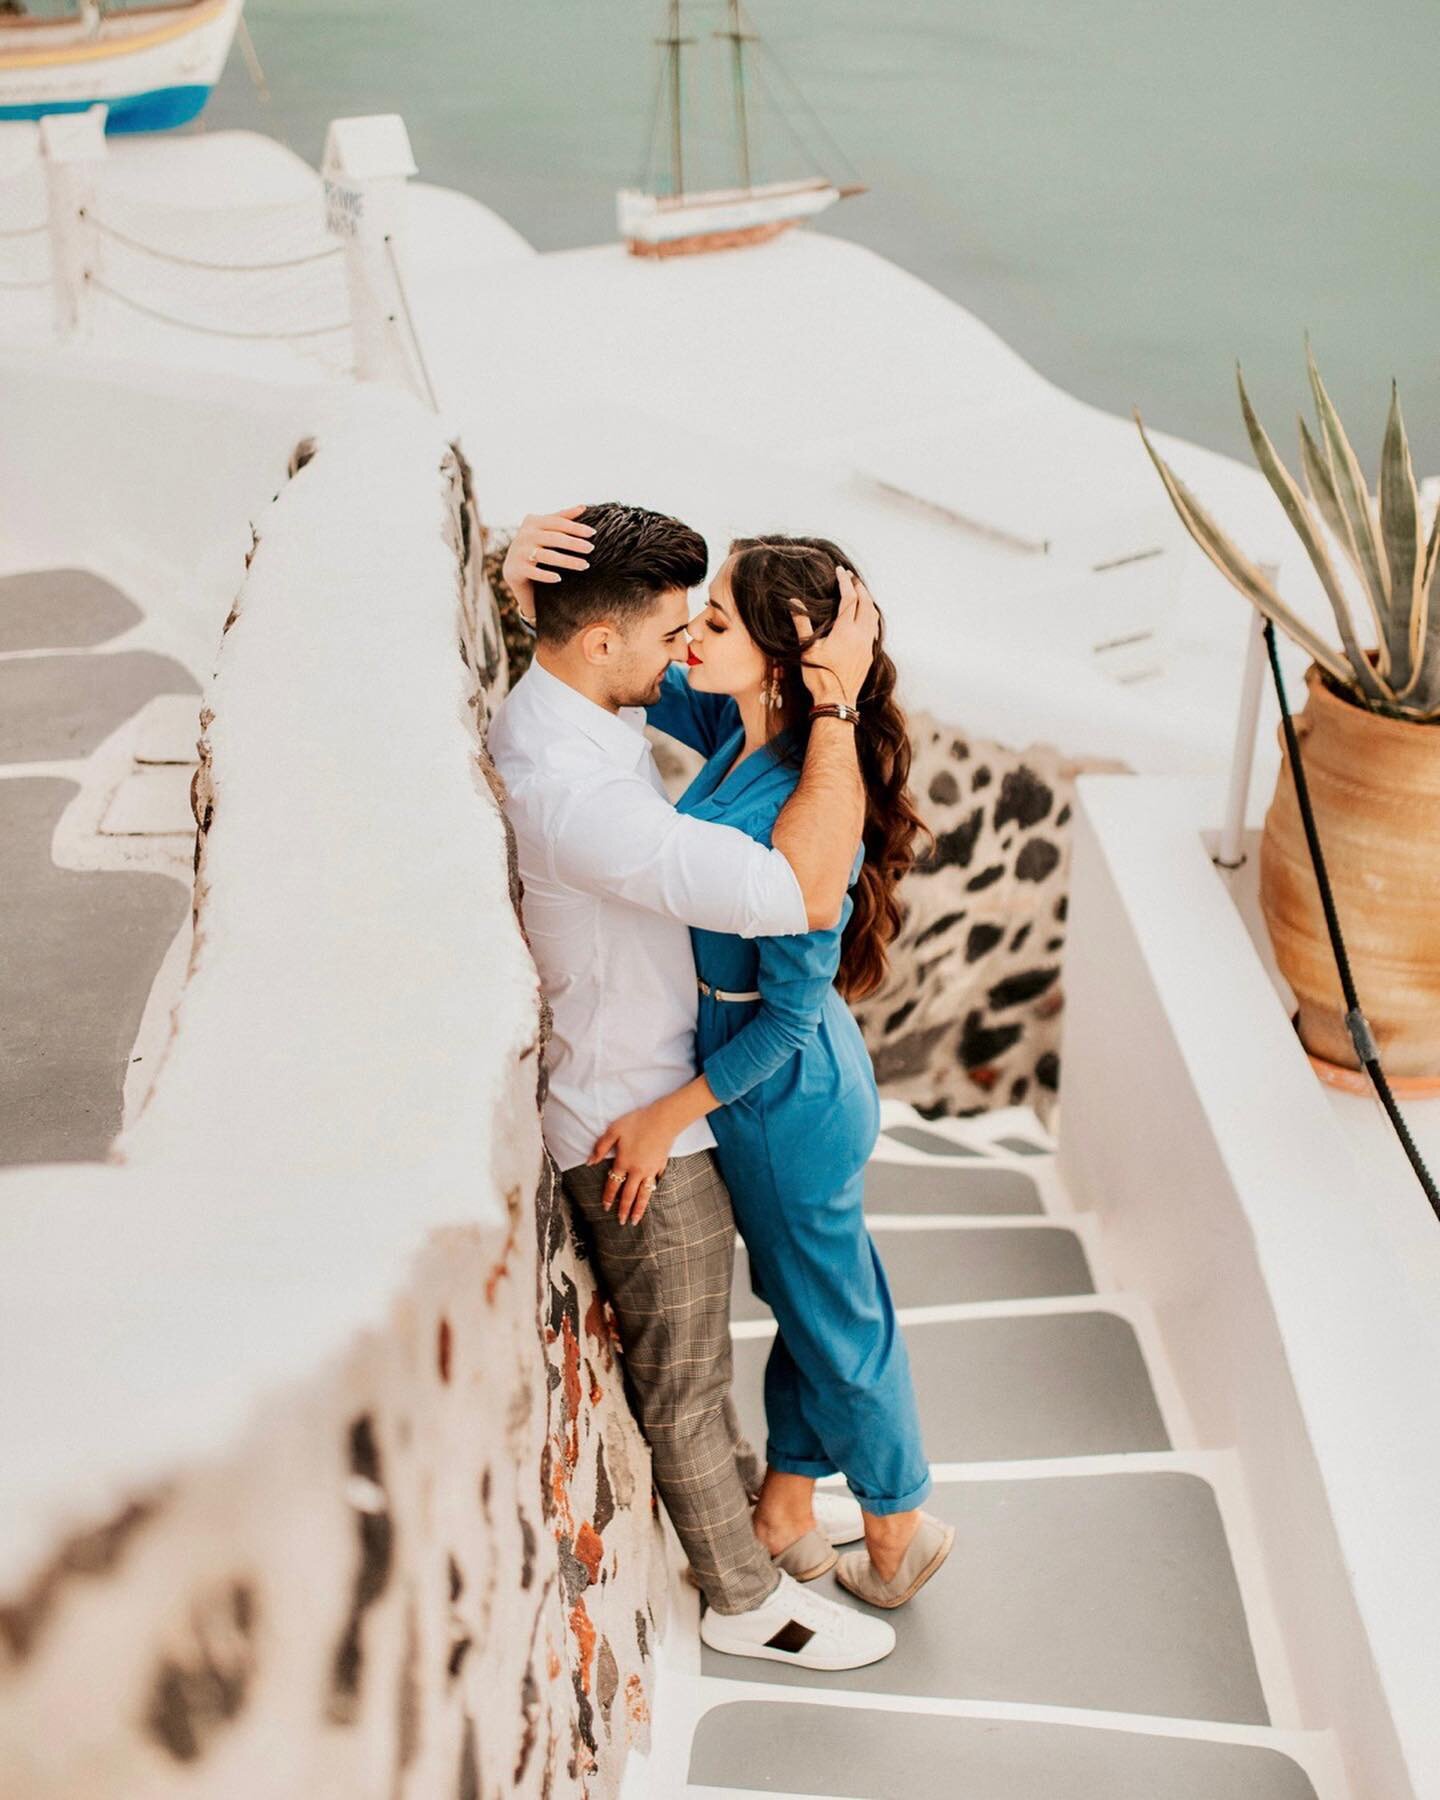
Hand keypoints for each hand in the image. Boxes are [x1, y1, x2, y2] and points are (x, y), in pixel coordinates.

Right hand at [501, 507, 594, 620]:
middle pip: (554, 538)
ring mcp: (518, 552)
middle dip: (574, 543)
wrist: (514, 570)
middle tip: (591, 548)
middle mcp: (524, 534)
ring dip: (567, 560)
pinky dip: (545, 575)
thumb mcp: (546, 530)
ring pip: (546, 556)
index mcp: (533, 522)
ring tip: (585, 565)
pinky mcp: (515, 569)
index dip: (575, 527)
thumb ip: (562, 518)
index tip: (593, 533)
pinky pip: (533, 572)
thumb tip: (583, 507)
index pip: (558, 522)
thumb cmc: (535, 547)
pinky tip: (559, 578)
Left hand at [588, 1103, 677, 1224]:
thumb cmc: (637, 1122)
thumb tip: (590, 1161)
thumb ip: (601, 1147)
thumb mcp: (614, 1130)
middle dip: (624, 1210)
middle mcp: (637, 1171)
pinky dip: (653, 1191)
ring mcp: (651, 1170)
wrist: (663, 1119)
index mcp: (624, 1163)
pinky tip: (652, 1195)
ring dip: (639, 1209)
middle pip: (629, 1195)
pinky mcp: (661, 1165)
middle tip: (621, 1222)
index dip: (608, 1197)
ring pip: (644, 1194)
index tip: (606, 1207)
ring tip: (635, 1220)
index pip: (614, 1184)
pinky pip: (656, 1182)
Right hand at [793, 566, 878, 705]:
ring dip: (868, 601)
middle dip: (859, 588)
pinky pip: (874, 629)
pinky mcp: (869, 655)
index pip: (849, 598)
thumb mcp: (807, 648)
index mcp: (846, 630)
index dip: (845, 582)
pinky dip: (871, 617)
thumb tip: (794, 602)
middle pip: (866, 603)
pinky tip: (866, 618)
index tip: (840, 571)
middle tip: (852, 578)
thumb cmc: (820, 675)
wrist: (836, 700)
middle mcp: (861, 635)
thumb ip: (801, 623)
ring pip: (873, 616)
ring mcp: (867, 645)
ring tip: (860, 593)